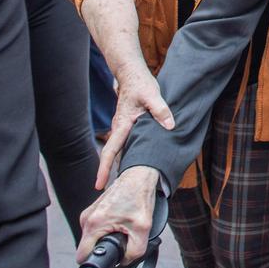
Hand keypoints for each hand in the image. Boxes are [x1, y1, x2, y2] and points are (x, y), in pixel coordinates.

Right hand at [77, 165, 158, 263]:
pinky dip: (106, 231)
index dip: (95, 263)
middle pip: (88, 247)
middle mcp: (87, 218)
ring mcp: (89, 214)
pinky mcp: (94, 211)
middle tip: (121, 239)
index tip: (107, 261)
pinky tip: (119, 224)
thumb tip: (124, 262)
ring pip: (93, 238)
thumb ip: (134, 252)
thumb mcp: (143, 229)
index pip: (82, 256)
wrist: (139, 176)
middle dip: (104, 249)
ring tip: (122, 229)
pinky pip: (96, 229)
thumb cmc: (139, 197)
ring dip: (105, 239)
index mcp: (94, 224)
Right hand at [96, 62, 174, 189]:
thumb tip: (170, 126)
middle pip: (113, 156)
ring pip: (119, 151)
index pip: (110, 150)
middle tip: (113, 195)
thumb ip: (161, 110)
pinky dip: (126, 156)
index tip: (98, 185)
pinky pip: (124, 144)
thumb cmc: (140, 84)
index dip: (103, 168)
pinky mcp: (127, 126)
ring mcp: (122, 127)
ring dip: (119, 166)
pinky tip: (134, 164)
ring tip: (124, 185)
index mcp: (123, 125)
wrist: (132, 73)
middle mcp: (119, 128)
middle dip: (110, 174)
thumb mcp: (153, 95)